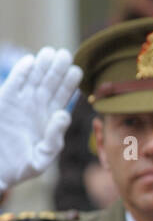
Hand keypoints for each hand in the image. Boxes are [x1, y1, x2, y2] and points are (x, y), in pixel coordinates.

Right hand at [0, 47, 81, 191]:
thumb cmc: (21, 168)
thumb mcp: (42, 159)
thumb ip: (54, 139)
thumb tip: (64, 116)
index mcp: (51, 119)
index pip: (64, 96)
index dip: (70, 83)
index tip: (77, 70)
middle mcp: (38, 107)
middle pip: (51, 82)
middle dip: (58, 68)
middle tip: (65, 55)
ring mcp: (21, 102)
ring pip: (34, 78)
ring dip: (42, 65)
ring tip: (51, 53)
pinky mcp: (4, 100)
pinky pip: (15, 82)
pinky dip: (21, 71)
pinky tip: (30, 61)